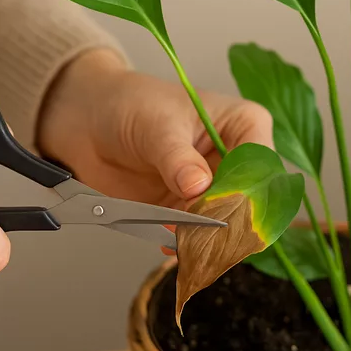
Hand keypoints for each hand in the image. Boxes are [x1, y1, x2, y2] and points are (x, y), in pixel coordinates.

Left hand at [37, 50, 273, 248]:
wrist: (89, 120)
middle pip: (248, 200)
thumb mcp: (157, 126)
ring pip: (224, 222)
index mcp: (244, 125)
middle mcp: (235, 160)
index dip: (248, 188)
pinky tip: (171, 246)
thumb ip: (178, 159)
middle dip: (228, 219)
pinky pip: (195, 234)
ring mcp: (211, 188)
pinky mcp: (187, 210)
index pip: (261, 163)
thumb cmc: (131, 105)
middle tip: (206, 233)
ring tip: (186, 244)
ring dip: (206, 237)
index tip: (226, 207)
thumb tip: (199, 187)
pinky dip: (185, 243)